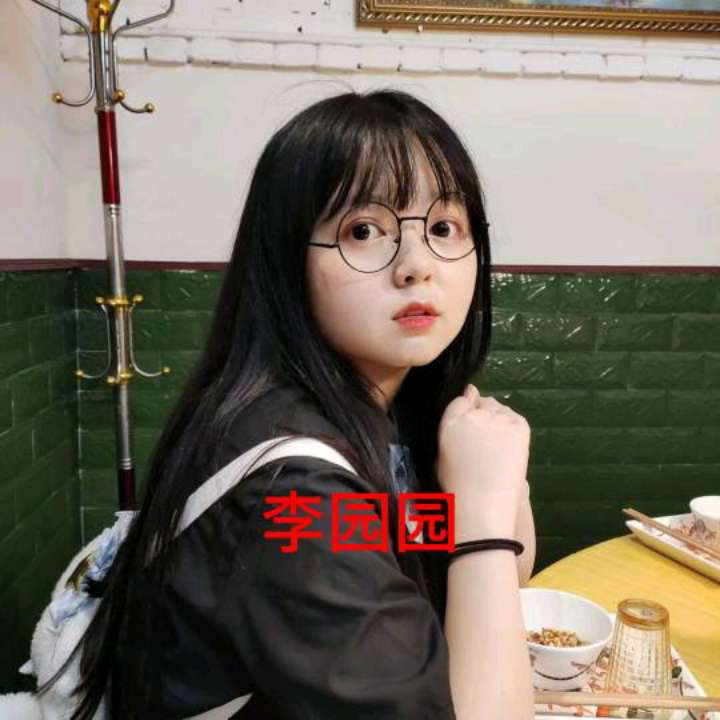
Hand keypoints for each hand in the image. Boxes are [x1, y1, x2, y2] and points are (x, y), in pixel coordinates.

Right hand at [436, 384, 530, 537]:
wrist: (482, 508)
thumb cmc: (456, 487)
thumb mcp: (442, 452)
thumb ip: (452, 428)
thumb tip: (464, 408)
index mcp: (451, 421)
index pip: (461, 399)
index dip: (467, 409)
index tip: (470, 422)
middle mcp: (475, 414)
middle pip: (482, 402)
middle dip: (483, 414)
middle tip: (484, 438)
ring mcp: (499, 419)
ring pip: (500, 408)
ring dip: (498, 419)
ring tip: (497, 444)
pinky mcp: (520, 427)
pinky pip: (515, 418)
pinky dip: (512, 426)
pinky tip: (508, 445)